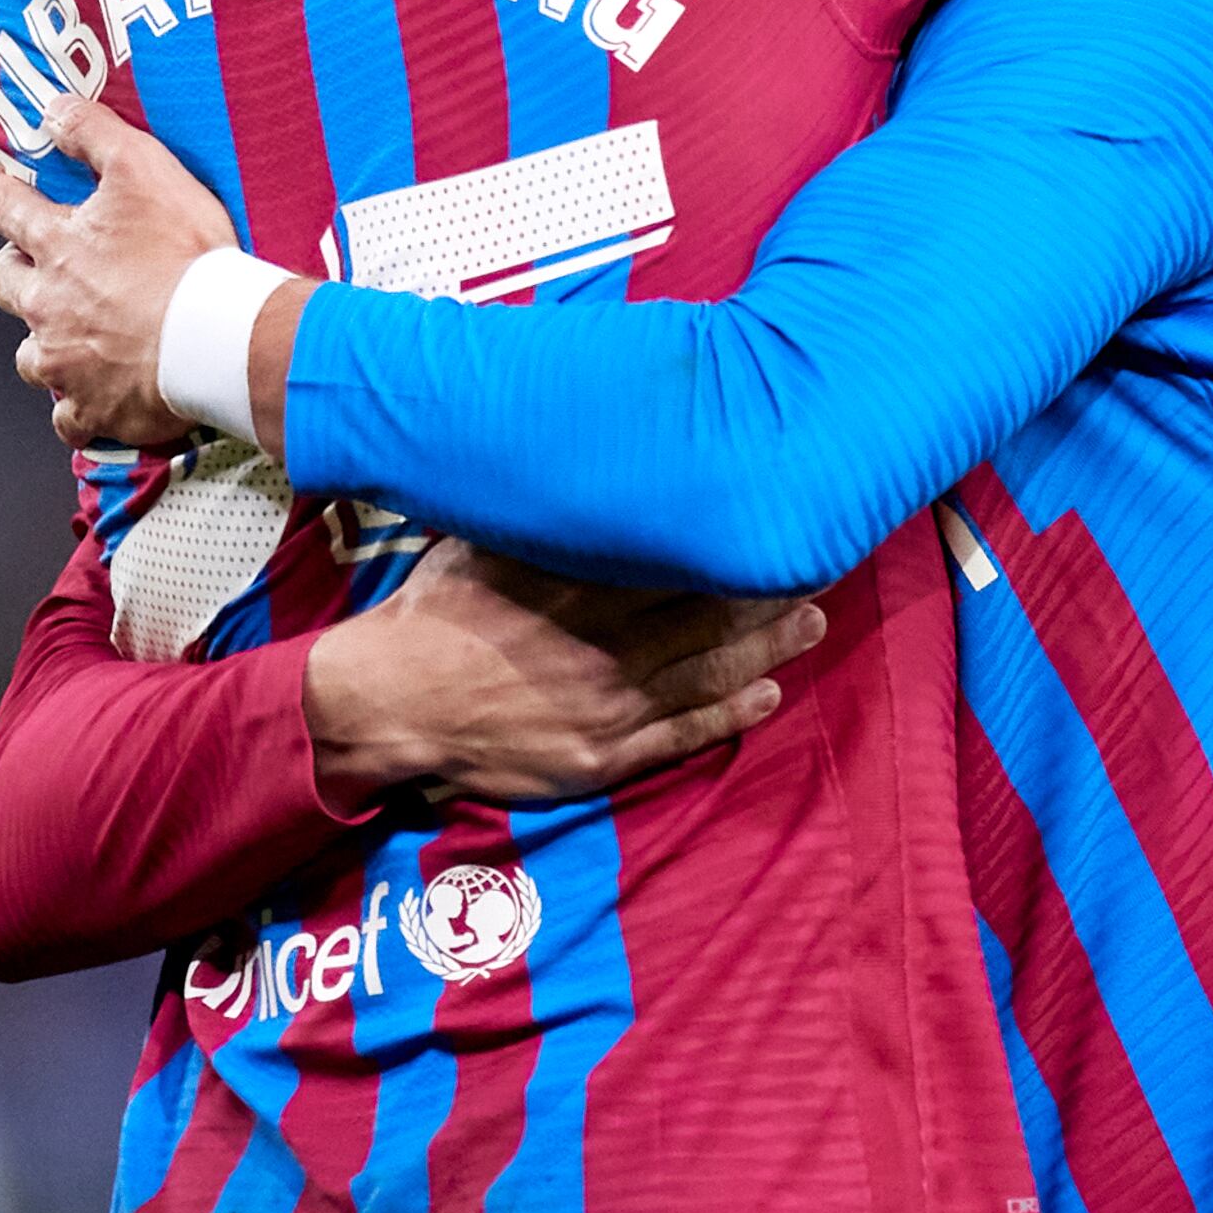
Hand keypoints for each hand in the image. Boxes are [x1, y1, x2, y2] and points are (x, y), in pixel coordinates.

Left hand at [0, 94, 247, 449]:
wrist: (217, 337)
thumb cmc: (185, 254)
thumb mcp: (143, 169)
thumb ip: (93, 133)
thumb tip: (52, 109)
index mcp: (56, 246)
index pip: (1, 207)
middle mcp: (47, 305)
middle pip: (6, 285)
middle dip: (16, 270)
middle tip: (39, 265)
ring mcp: (65, 363)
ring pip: (31, 357)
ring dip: (44, 344)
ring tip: (71, 338)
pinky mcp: (94, 408)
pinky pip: (69, 417)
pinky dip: (77, 408)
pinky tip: (95, 400)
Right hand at [301, 540, 824, 804]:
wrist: (387, 704)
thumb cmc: (431, 615)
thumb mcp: (480, 546)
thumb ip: (539, 516)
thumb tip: (575, 456)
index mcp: (577, 588)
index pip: (677, 561)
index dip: (735, 544)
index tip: (778, 516)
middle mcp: (603, 646)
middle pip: (708, 616)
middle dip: (770, 592)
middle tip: (825, 564)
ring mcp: (607, 707)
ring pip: (707, 675)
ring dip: (766, 649)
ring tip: (814, 623)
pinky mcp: (600, 755)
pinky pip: (679, 736)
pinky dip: (729, 716)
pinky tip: (770, 695)